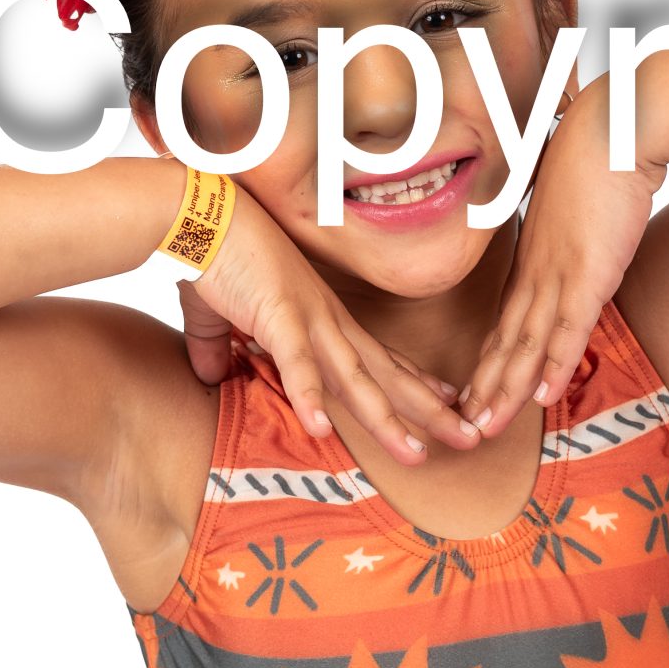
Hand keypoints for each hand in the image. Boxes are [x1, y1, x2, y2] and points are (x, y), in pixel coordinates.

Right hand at [174, 188, 482, 467]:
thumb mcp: (219, 315)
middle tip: (469, 439)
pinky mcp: (276, 315)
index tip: (449, 401)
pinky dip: (309, 395)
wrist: (199, 213)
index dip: (415, 382)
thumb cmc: (214, 257)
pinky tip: (322, 430)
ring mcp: (306, 317)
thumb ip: (217, 347)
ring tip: (416, 454)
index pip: (378, 357)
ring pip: (355, 378)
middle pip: (386, 374)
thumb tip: (207, 374)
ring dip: (387, 419)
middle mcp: (326, 319)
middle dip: (428, 411)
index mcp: (321, 317)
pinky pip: (296, 361)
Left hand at [455, 87, 664, 439]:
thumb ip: (568, 241)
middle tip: (464, 428)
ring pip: (526, 344)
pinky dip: (554, 365)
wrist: (612, 131)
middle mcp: (538, 272)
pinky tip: (543, 397)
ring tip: (487, 428)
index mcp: (533, 259)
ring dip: (508, 390)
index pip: (505, 322)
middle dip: (486, 389)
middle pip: (505, 342)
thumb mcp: (575, 211)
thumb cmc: (596, 161)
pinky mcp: (589, 272)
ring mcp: (560, 274)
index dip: (490, 362)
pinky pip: (568, 328)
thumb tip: (571, 252)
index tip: (475, 394)